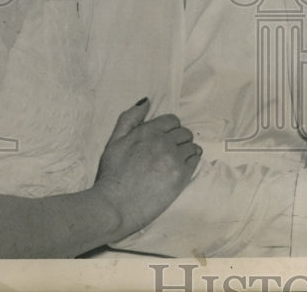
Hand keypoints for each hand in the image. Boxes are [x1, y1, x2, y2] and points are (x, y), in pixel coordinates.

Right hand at [93, 99, 201, 240]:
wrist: (113, 206)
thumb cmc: (111, 175)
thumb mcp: (114, 141)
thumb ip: (130, 118)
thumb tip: (147, 101)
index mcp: (148, 131)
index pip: (172, 120)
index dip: (169, 128)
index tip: (165, 138)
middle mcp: (164, 142)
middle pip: (184, 132)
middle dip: (178, 139)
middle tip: (169, 151)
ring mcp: (174, 159)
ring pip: (191, 146)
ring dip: (186, 150)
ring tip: (175, 160)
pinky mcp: (181, 176)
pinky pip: (195, 160)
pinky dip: (191, 160)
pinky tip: (182, 166)